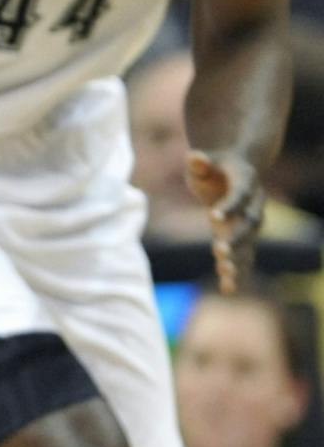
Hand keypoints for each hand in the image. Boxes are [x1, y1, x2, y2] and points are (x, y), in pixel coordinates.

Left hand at [186, 149, 264, 292]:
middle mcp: (252, 204)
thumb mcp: (205, 160)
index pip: (239, 195)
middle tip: (220, 251)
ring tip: (227, 275)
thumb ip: (200, 161)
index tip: (212, 216)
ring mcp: (248, 222)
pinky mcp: (240, 236)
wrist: (236, 171)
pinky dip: (237, 271)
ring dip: (239, 260)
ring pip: (248, 244)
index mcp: (245, 182)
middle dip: (236, 238)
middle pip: (248, 224)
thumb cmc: (214, 165)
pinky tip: (228, 289)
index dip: (228, 205)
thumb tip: (194, 157)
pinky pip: (243, 255)